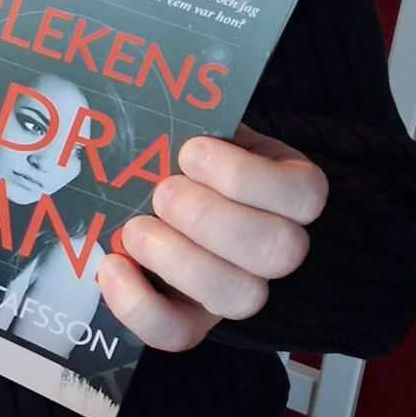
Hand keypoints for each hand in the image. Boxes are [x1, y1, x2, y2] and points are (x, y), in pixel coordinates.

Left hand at [97, 124, 326, 353]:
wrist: (164, 190)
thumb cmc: (186, 153)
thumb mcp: (203, 124)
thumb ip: (195, 114)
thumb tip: (156, 82)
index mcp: (290, 191)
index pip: (304, 195)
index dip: (246, 177)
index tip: (191, 150)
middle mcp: (277, 246)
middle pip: (278, 251)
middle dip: (211, 219)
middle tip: (162, 192)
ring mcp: (238, 288)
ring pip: (238, 296)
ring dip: (180, 260)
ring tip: (135, 229)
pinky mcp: (193, 319)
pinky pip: (179, 333)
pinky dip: (140, 306)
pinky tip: (112, 266)